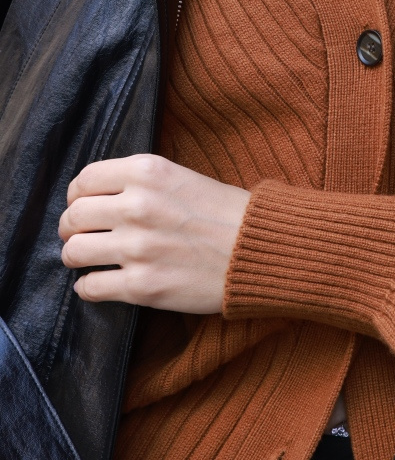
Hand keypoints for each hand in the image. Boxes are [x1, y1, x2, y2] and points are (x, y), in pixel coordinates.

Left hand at [59, 155, 250, 313]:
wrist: (258, 249)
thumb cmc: (223, 212)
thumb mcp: (180, 176)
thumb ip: (139, 181)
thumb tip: (96, 197)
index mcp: (147, 172)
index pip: (84, 180)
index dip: (77, 196)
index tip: (83, 206)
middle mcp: (137, 205)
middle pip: (73, 216)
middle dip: (71, 228)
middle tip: (81, 235)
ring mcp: (137, 247)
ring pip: (74, 252)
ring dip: (76, 257)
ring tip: (88, 258)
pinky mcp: (141, 286)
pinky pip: (89, 287)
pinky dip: (88, 287)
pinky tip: (100, 282)